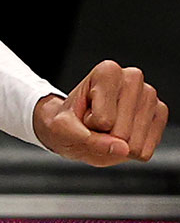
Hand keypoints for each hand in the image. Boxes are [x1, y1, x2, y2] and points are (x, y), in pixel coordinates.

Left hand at [34, 60, 167, 165]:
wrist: (74, 126)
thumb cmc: (67, 122)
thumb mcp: (63, 129)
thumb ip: (87, 139)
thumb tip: (122, 148)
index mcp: (107, 71)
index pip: (104, 120)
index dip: (89, 124)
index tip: (85, 113)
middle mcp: (133, 78)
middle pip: (121, 133)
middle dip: (104, 136)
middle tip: (96, 123)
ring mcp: (149, 96)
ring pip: (135, 144)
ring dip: (117, 144)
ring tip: (107, 127)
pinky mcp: (160, 114)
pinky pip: (146, 150)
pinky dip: (129, 151)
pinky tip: (121, 133)